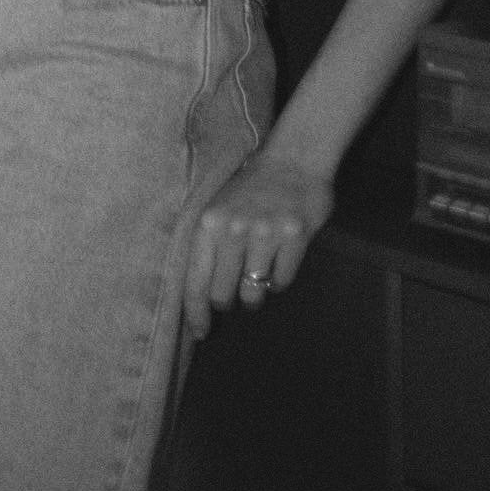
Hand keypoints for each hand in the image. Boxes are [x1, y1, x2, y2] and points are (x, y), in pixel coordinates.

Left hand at [181, 151, 333, 339]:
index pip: (195, 282)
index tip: (201, 331)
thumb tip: (199, 294)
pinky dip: (278, 279)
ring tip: (257, 272)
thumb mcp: (218, 208)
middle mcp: (234, 229)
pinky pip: (281, 282)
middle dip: (228, 300)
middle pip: (223, 295)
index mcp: (209, 223)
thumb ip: (207, 245)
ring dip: (254, 293)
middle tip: (234, 291)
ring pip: (253, 293)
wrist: (293, 159)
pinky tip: (278, 259)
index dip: (196, 313)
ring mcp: (265, 233)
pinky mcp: (294, 236)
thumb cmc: (250, 188)